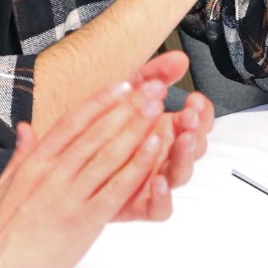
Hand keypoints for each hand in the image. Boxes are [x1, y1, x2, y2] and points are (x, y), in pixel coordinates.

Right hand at [0, 79, 174, 267]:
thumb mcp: (2, 188)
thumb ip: (20, 156)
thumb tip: (27, 129)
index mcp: (34, 164)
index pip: (72, 122)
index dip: (100, 101)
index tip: (122, 85)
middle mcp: (52, 173)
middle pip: (96, 131)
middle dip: (127, 106)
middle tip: (152, 87)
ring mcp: (68, 195)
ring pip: (109, 153)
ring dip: (137, 127)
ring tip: (158, 106)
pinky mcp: (82, 220)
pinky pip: (115, 187)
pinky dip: (137, 165)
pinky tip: (153, 148)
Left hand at [111, 51, 214, 222]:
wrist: (64, 174)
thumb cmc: (99, 136)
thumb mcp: (124, 98)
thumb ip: (151, 76)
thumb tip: (179, 59)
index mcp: (165, 131)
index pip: (197, 121)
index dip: (202, 112)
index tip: (196, 99)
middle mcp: (163, 157)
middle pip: (193, 147)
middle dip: (196, 130)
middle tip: (190, 117)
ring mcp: (153, 181)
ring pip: (181, 174)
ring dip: (185, 157)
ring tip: (182, 141)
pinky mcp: (138, 205)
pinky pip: (160, 209)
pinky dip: (164, 197)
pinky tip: (159, 181)